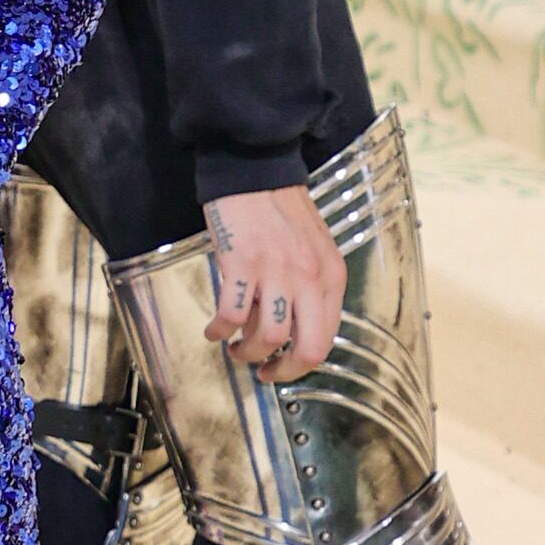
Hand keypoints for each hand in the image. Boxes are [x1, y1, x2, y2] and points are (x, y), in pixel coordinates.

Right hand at [203, 184, 343, 378]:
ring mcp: (276, 272)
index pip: (326, 340)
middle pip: (306, 349)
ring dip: (246, 353)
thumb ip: (312, 287)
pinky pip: (231, 316)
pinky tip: (214, 329)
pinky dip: (219, 330)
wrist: (254, 172)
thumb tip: (293, 330)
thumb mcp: (314, 250)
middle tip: (261, 372)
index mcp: (331, 277)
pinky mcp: (242, 265)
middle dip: (281, 371)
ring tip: (234, 348)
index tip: (280, 368)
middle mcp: (309, 278)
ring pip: (267, 337)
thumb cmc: (281, 210)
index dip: (300, 365)